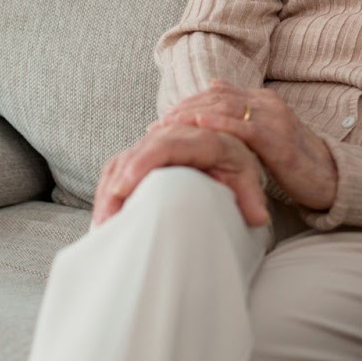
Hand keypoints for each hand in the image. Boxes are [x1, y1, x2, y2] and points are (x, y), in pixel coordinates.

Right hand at [93, 123, 269, 227]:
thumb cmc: (238, 167)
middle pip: (138, 153)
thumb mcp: (248, 179)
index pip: (167, 146)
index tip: (123, 188)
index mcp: (202, 139)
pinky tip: (104, 216)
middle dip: (118, 184)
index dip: (142, 164)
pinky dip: (108, 189)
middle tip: (106, 218)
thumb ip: (250, 197)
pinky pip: (119, 166)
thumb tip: (259, 218)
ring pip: (124, 160)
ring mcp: (155, 143)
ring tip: (102, 224)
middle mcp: (174, 136)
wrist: (230, 149)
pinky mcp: (143, 153)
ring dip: (108, 191)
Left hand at [155, 80, 339, 211]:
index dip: (189, 103)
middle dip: (184, 109)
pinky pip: (243, 128)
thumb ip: (243, 119)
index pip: (218, 93)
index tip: (165, 118)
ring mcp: (274, 118)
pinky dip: (217, 125)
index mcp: (263, 100)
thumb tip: (215, 95)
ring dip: (192, 116)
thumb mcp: (266, 136)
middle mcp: (268, 103)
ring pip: (225, 107)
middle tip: (159, 124)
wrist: (330, 177)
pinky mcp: (278, 139)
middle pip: (217, 96)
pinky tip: (197, 129)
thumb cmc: (294, 161)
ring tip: (168, 128)